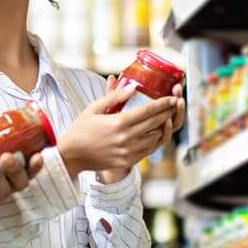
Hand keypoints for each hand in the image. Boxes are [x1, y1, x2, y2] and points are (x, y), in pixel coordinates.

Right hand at [58, 76, 184, 177]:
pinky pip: (149, 150)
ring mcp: (128, 151)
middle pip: (155, 123)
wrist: (72, 155)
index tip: (172, 98)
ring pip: (155, 138)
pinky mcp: (128, 161)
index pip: (148, 111)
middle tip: (175, 105)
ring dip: (163, 127)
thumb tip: (133, 87)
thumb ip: (114, 96)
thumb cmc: (81, 128)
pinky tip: (156, 132)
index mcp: (118, 123)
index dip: (163, 104)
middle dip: (168, 112)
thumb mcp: (94, 108)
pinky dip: (155, 140)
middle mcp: (126, 138)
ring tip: (166, 118)